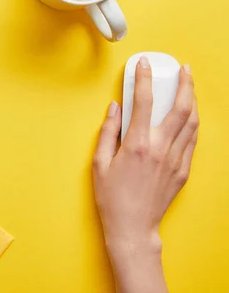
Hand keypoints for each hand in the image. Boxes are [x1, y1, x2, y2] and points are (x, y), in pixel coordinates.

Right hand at [93, 57, 198, 292]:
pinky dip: (192, 124)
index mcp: (137, 144)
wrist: (133, 227)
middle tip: (183, 69)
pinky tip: (189, 116)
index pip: (143, 101)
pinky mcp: (182, 170)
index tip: (144, 65)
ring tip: (190, 88)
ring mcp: (175, 159)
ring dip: (193, 101)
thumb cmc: (112, 197)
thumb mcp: (99, 163)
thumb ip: (108, 132)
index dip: (144, 78)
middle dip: (184, 84)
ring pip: (192, 122)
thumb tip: (114, 108)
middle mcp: (160, 148)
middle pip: (180, 107)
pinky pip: (192, 141)